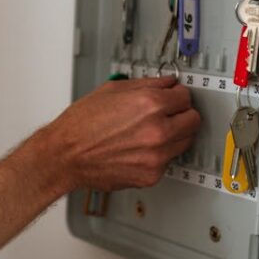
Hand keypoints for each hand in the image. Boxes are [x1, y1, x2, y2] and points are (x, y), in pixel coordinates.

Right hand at [43, 77, 200, 191]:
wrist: (65, 155)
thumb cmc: (81, 124)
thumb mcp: (112, 89)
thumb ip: (147, 84)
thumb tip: (167, 83)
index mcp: (150, 104)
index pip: (186, 97)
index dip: (178, 95)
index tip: (173, 98)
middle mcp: (158, 131)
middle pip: (193, 120)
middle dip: (182, 114)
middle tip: (168, 114)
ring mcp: (157, 156)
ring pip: (185, 142)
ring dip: (174, 135)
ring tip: (149, 132)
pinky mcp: (151, 175)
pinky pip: (168, 160)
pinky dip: (158, 154)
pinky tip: (139, 148)